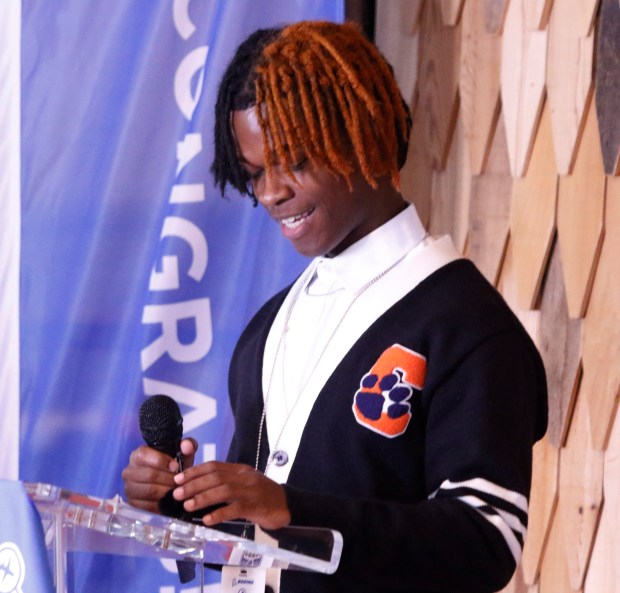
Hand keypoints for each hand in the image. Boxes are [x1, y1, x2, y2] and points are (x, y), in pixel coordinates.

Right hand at [122, 438, 197, 512]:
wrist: (169, 482)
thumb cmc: (173, 466)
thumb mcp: (182, 453)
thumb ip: (188, 446)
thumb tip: (187, 445)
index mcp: (138, 455)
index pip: (144, 455)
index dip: (161, 461)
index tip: (176, 467)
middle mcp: (129, 470)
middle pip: (149, 475)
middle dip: (168, 479)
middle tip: (180, 482)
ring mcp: (129, 487)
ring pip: (148, 491)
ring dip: (166, 492)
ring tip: (176, 491)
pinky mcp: (132, 502)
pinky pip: (146, 505)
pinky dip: (160, 504)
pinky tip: (169, 501)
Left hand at [172, 461, 290, 529]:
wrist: (285, 505)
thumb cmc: (260, 495)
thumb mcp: (244, 483)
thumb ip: (226, 482)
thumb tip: (198, 488)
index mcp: (239, 469)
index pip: (214, 466)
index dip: (194, 471)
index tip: (178, 479)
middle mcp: (244, 477)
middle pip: (215, 477)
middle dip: (193, 485)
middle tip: (177, 493)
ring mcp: (250, 491)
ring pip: (223, 491)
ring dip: (202, 498)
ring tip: (187, 506)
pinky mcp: (255, 506)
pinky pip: (234, 509)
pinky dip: (219, 513)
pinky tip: (207, 520)